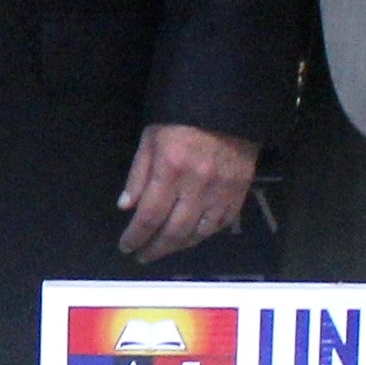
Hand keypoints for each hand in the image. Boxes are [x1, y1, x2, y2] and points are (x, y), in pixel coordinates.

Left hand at [116, 122, 259, 262]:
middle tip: (143, 256)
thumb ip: (138, 174)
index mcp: (170, 170)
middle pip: (174, 231)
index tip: (126, 247)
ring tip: (164, 249)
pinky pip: (221, 224)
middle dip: (155, 248)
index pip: (149, 216)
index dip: (135, 236)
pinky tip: (191, 237)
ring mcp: (221, 191)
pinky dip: (204, 235)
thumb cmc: (181, 120)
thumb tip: (126, 207)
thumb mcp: (150, 139)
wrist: (227, 108)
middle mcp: (196, 185)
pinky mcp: (239, 192)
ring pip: (199, 233)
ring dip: (178, 246)